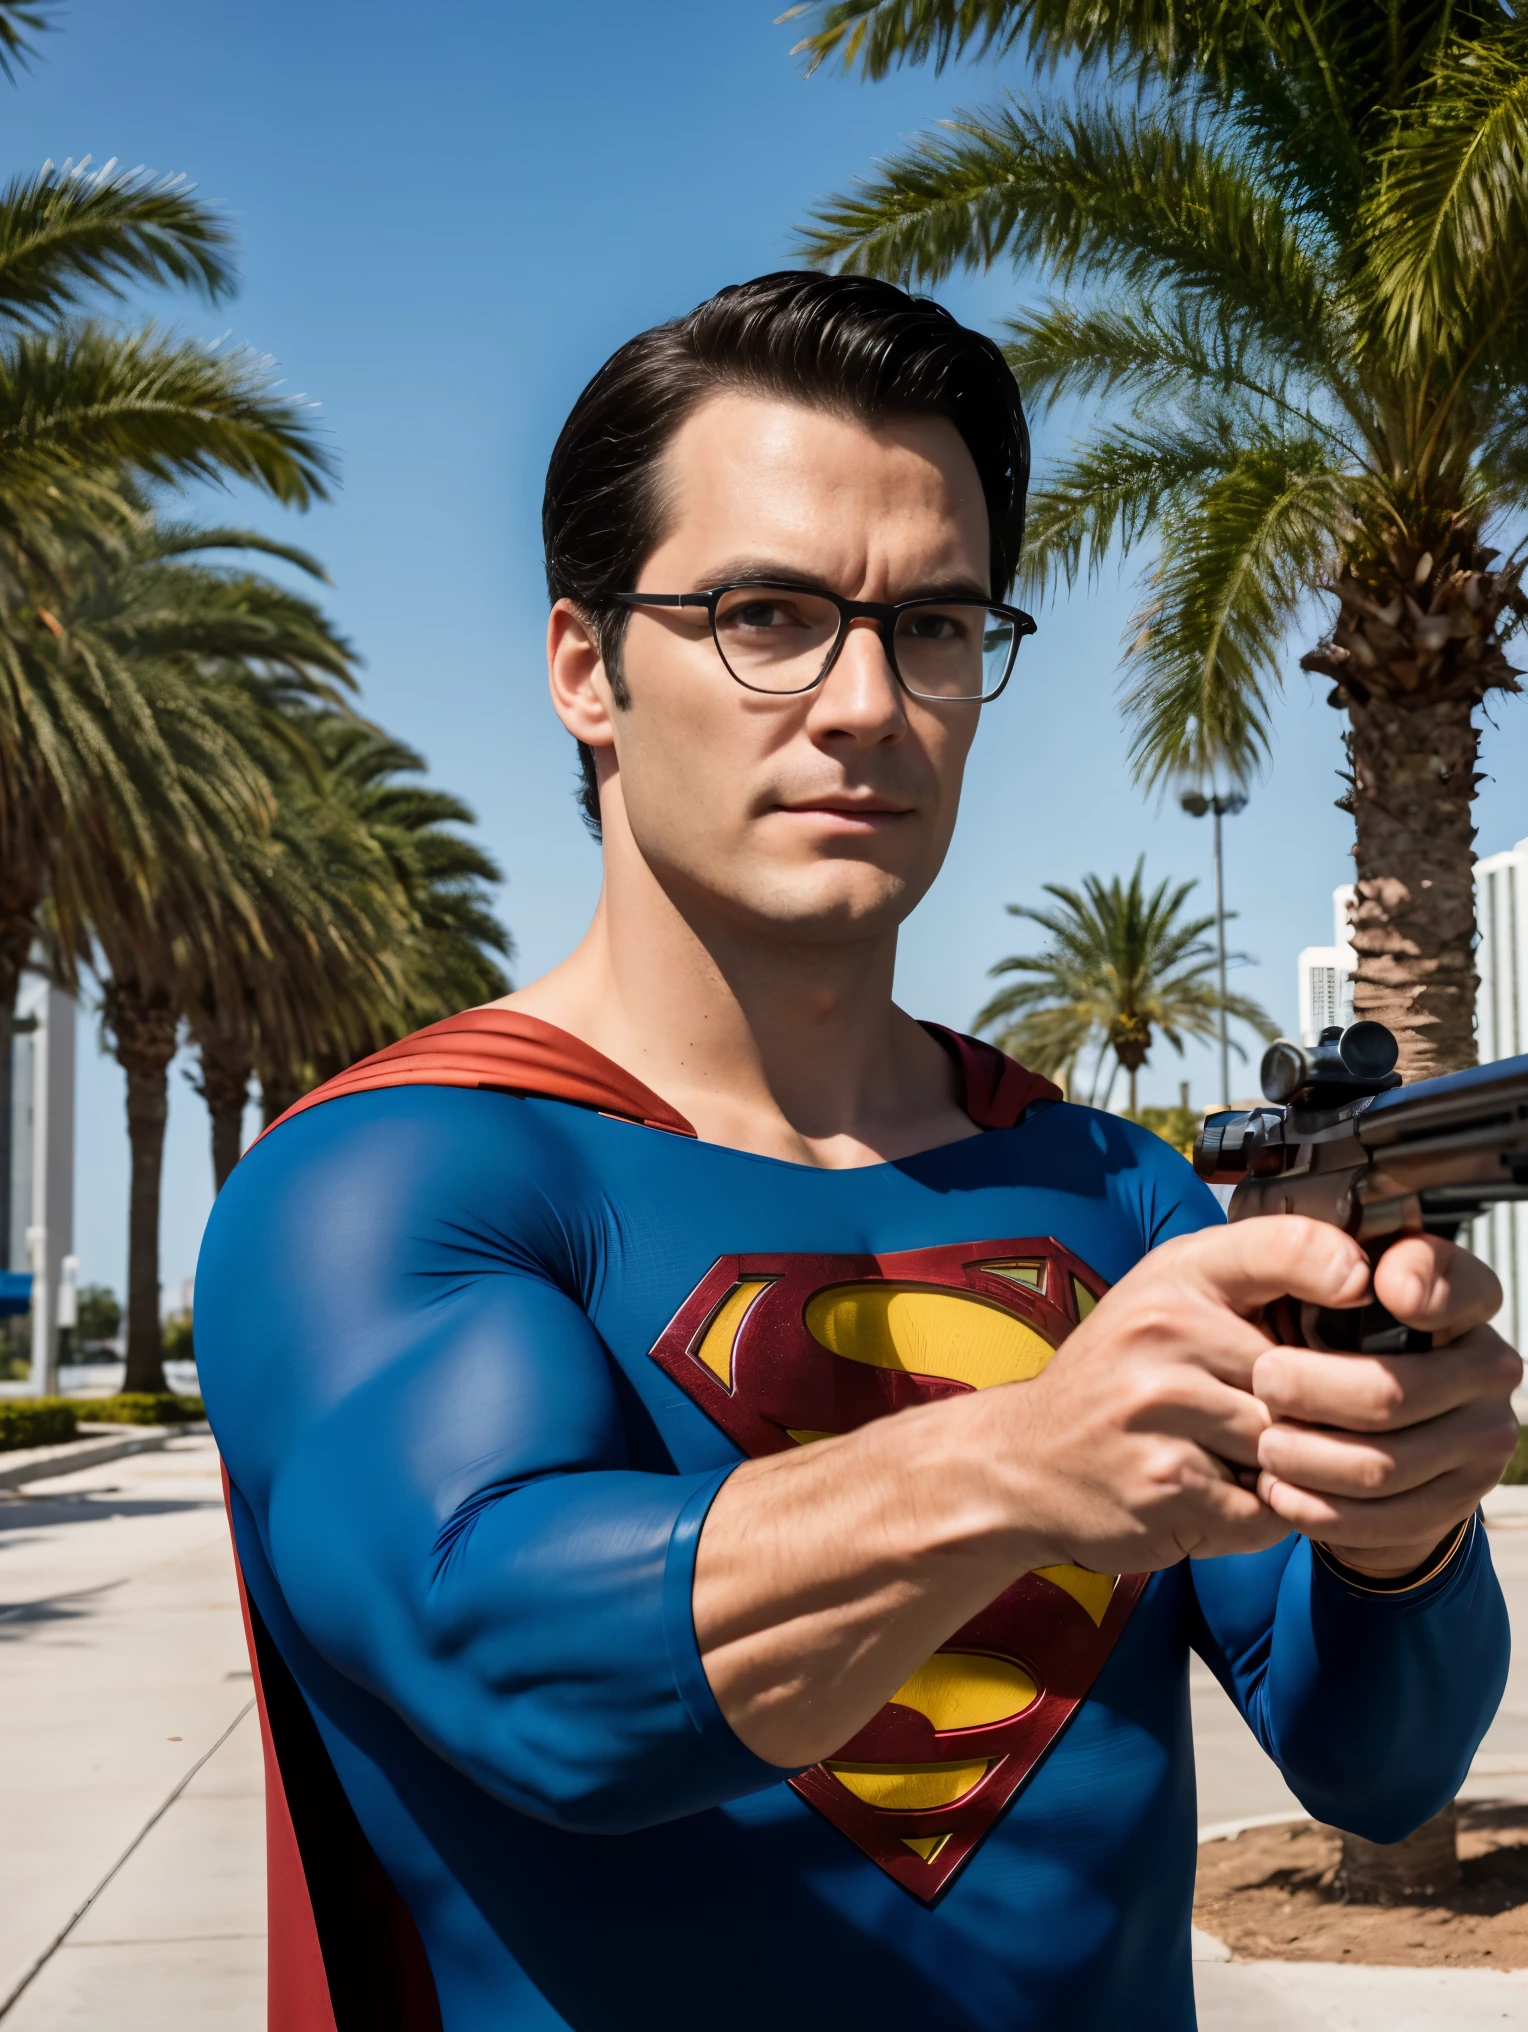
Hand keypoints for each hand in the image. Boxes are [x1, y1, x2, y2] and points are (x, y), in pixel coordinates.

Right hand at [1001, 1217, 1373, 1573]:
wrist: (1023, 1462)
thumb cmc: (1116, 1379)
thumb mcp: (1167, 1299)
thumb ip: (1253, 1283)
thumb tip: (1370, 1288)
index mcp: (1176, 1277)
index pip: (1284, 1247)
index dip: (1339, 1266)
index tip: (1360, 1289)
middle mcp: (1165, 1332)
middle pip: (1307, 1378)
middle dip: (1315, 1413)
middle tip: (1291, 1424)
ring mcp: (1163, 1410)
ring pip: (1293, 1448)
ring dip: (1285, 1470)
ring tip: (1240, 1463)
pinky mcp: (1168, 1485)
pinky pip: (1267, 1511)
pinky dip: (1257, 1516)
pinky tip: (1216, 1498)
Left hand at [1252, 1232, 1520, 1576]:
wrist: (1352, 1432)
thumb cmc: (1322, 1342)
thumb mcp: (1306, 1288)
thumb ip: (1312, 1256)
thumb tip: (1349, 1272)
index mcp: (1458, 1302)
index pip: (1463, 1284)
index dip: (1423, 1283)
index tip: (1377, 1287)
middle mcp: (1483, 1369)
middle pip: (1391, 1392)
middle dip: (1311, 1392)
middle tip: (1262, 1382)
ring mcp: (1477, 1440)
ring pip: (1383, 1464)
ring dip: (1307, 1458)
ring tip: (1263, 1444)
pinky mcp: (1454, 1502)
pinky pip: (1384, 1517)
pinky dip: (1319, 1507)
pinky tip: (1279, 1489)